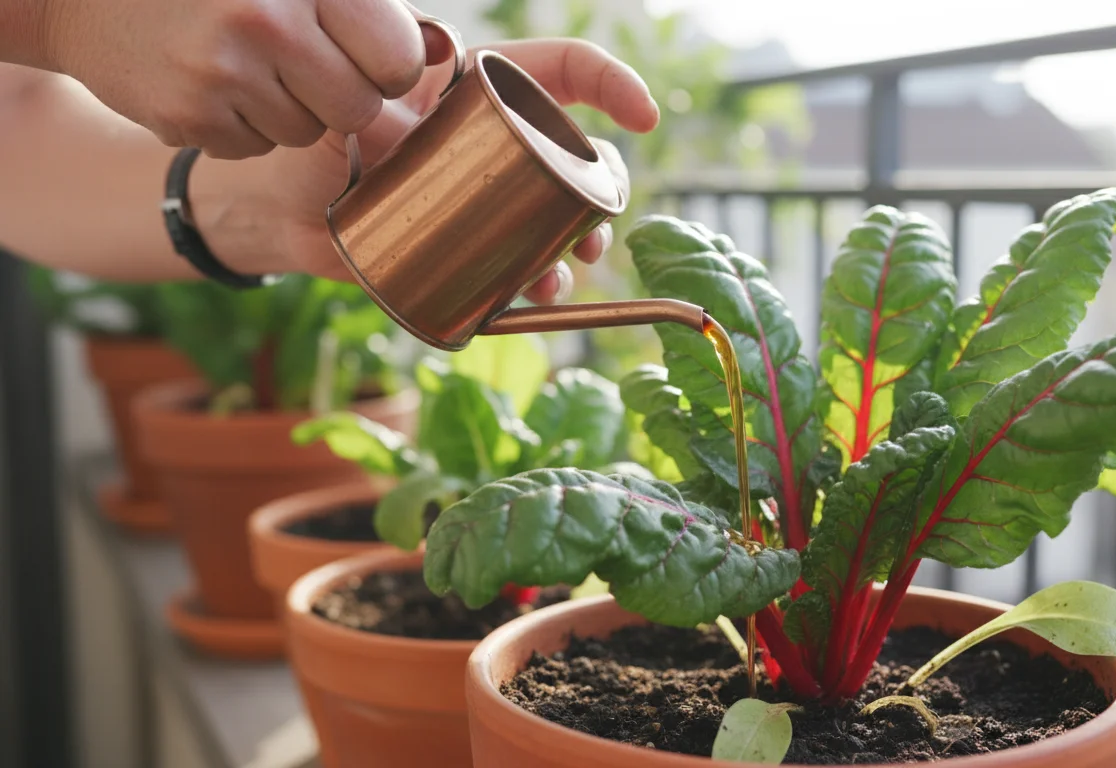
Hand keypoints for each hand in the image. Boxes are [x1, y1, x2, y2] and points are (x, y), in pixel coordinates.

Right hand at [40, 0, 460, 158]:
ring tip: (246, 62)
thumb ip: (364, 6)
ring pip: (305, 133)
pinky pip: (251, 148)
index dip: (386, 64)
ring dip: (287, 109)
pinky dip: (237, 125)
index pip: (397, 57)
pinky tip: (209, 81)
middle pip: (357, 108)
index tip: (362, 52)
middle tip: (301, 62)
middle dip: (339, 95)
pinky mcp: (185, 114)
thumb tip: (444, 52)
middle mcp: (266, 18)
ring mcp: (221, 69)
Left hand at [193, 38, 658, 304]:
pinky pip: (522, 264)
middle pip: (577, 156)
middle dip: (603, 194)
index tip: (645, 116)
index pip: (560, 70)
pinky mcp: (472, 245)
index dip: (611, 84)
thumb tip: (427, 56)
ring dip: (577, 245)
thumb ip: (370, 83)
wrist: (276, 213)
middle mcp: (495, 143)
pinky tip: (536, 297)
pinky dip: (538, 286)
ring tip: (560, 272)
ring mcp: (489, 197)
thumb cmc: (305, 145)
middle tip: (596, 230)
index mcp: (477, 93)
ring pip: (559, 215)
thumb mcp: (339, 106)